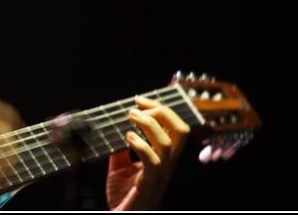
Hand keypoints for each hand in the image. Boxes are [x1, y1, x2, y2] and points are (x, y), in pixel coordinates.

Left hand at [106, 95, 189, 210]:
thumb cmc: (124, 197)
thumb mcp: (121, 167)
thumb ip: (122, 150)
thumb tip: (116, 130)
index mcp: (163, 159)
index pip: (174, 127)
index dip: (160, 109)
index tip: (139, 100)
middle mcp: (167, 165)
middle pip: (181, 131)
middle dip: (162, 111)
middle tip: (138, 105)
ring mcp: (160, 175)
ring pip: (168, 143)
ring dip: (149, 124)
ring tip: (131, 116)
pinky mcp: (149, 184)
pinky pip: (153, 162)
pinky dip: (141, 145)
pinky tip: (129, 137)